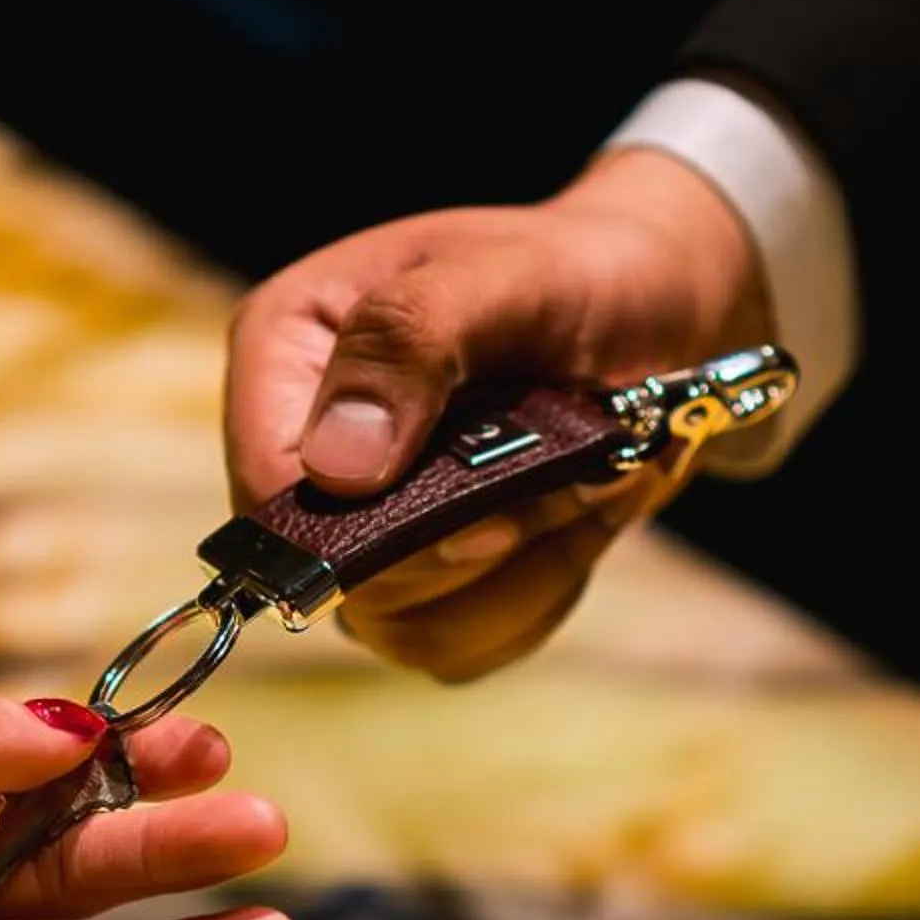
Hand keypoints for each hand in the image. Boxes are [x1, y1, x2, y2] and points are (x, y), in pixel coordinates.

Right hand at [225, 147, 770, 680]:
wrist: (648, 312)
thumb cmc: (570, 274)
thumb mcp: (502, 275)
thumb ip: (411, 341)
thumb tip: (339, 470)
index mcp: (287, 352)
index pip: (270, 490)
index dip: (366, 528)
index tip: (485, 514)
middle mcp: (304, 452)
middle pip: (345, 579)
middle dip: (476, 542)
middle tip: (568, 472)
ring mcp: (361, 530)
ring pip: (410, 630)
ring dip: (525, 569)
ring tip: (583, 481)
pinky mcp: (422, 588)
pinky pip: (464, 646)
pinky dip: (542, 591)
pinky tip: (576, 518)